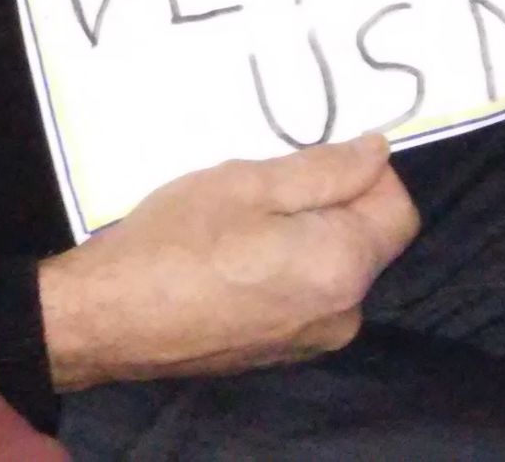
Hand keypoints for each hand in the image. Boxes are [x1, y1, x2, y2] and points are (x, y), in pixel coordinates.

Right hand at [39, 134, 418, 390]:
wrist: (107, 320)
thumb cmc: (175, 240)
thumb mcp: (246, 182)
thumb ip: (325, 168)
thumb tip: (378, 151)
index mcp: (344, 266)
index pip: (397, 207)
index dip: (367, 171)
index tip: (315, 153)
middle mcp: (344, 313)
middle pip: (368, 241)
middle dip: (332, 204)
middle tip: (265, 184)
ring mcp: (311, 342)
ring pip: (334, 269)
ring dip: (307, 237)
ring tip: (240, 221)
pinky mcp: (279, 354)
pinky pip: (305, 297)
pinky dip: (285, 270)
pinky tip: (231, 259)